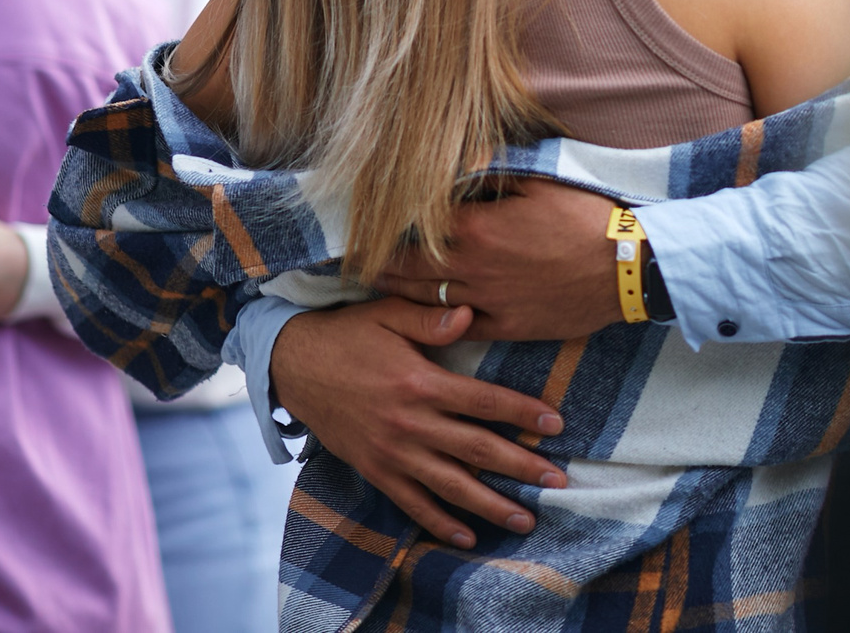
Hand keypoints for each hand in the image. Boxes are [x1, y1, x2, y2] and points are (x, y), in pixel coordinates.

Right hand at [269, 299, 566, 548]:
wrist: (291, 366)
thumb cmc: (346, 335)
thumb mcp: (387, 314)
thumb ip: (430, 318)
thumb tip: (470, 314)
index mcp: (420, 383)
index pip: (484, 402)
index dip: (523, 414)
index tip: (556, 425)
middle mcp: (410, 424)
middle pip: (477, 450)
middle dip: (522, 467)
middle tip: (558, 483)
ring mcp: (392, 453)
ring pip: (451, 486)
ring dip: (491, 505)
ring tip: (526, 520)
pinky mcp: (375, 470)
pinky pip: (412, 503)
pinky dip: (440, 523)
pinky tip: (468, 537)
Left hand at [371, 178, 619, 340]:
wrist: (626, 268)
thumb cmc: (585, 218)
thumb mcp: (539, 181)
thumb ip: (494, 172)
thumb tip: (463, 158)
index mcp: (476, 226)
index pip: (417, 225)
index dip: (385, 224)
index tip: (360, 224)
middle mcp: (474, 267)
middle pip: (411, 267)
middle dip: (378, 264)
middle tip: (348, 263)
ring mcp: (489, 300)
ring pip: (428, 299)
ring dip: (397, 293)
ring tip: (372, 288)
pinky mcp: (509, 326)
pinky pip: (460, 327)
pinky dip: (435, 323)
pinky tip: (419, 320)